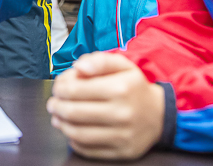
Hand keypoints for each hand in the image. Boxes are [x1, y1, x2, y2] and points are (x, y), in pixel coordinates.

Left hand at [46, 52, 164, 159]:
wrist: (159, 114)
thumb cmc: (135, 87)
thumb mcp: (122, 65)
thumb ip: (98, 60)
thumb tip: (78, 67)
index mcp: (120, 88)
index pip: (76, 90)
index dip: (60, 89)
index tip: (57, 88)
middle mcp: (122, 113)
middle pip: (74, 113)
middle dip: (57, 107)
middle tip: (53, 104)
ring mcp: (123, 135)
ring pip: (79, 134)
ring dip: (62, 125)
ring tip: (57, 118)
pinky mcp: (122, 152)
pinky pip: (89, 150)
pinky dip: (74, 141)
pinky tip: (72, 131)